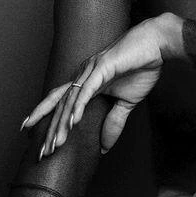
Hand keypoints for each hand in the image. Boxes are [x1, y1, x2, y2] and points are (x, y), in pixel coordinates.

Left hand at [23, 13, 184, 157]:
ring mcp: (90, 71)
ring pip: (70, 101)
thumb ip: (113, 123)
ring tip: (55, 143)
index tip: (39, 141)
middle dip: (50, 130)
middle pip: (60, 106)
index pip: (62, 105)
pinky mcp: (102, 68)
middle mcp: (82, 76)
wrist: (155, 44)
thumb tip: (104, 148)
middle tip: (42, 152)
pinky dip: (79, 106)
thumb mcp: (127, 103)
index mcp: (85, 83)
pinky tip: (73, 122)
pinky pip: (87, 90)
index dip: (48, 121)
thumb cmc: (141, 67)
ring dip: (62, 124)